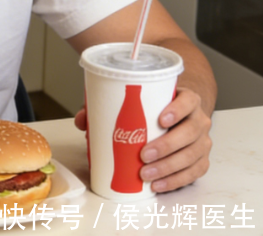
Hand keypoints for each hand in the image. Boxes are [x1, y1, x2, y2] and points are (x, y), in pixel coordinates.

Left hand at [74, 87, 211, 192]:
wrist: (178, 115)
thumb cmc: (154, 107)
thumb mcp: (136, 101)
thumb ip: (108, 106)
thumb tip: (82, 120)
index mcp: (186, 99)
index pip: (188, 101)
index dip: (178, 109)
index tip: (161, 119)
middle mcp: (199, 120)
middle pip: (190, 132)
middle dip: (167, 146)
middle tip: (143, 155)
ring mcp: (202, 141)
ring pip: (192, 155)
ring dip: (169, 167)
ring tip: (146, 174)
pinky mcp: (201, 160)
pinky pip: (194, 173)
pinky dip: (176, 180)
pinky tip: (158, 184)